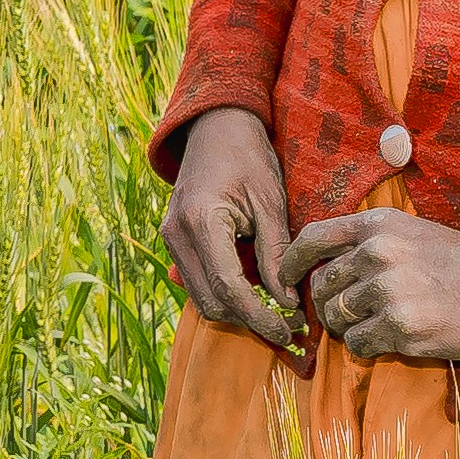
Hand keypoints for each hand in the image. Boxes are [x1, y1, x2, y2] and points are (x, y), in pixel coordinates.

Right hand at [161, 108, 308, 355]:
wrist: (215, 126)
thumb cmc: (248, 156)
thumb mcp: (270, 202)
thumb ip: (277, 253)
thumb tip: (286, 302)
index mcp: (201, 222)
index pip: (229, 288)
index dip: (260, 316)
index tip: (289, 331)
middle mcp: (177, 235)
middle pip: (210, 302)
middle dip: (248, 321)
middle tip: (288, 327)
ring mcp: (170, 239)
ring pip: (200, 298)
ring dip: (236, 311)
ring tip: (275, 313)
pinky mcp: (174, 240)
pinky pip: (197, 281)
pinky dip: (224, 294)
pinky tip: (254, 292)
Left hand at [278, 205, 459, 364]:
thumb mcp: (414, 233)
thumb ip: (370, 241)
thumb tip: (326, 267)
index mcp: (379, 224)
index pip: (313, 238)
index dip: (291, 262)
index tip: (286, 279)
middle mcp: (377, 252)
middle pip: (322, 285)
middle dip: (327, 305)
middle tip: (349, 316)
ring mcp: (387, 290)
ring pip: (336, 318)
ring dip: (348, 328)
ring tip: (377, 326)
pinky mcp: (399, 326)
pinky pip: (358, 344)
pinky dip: (368, 347)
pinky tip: (394, 340)